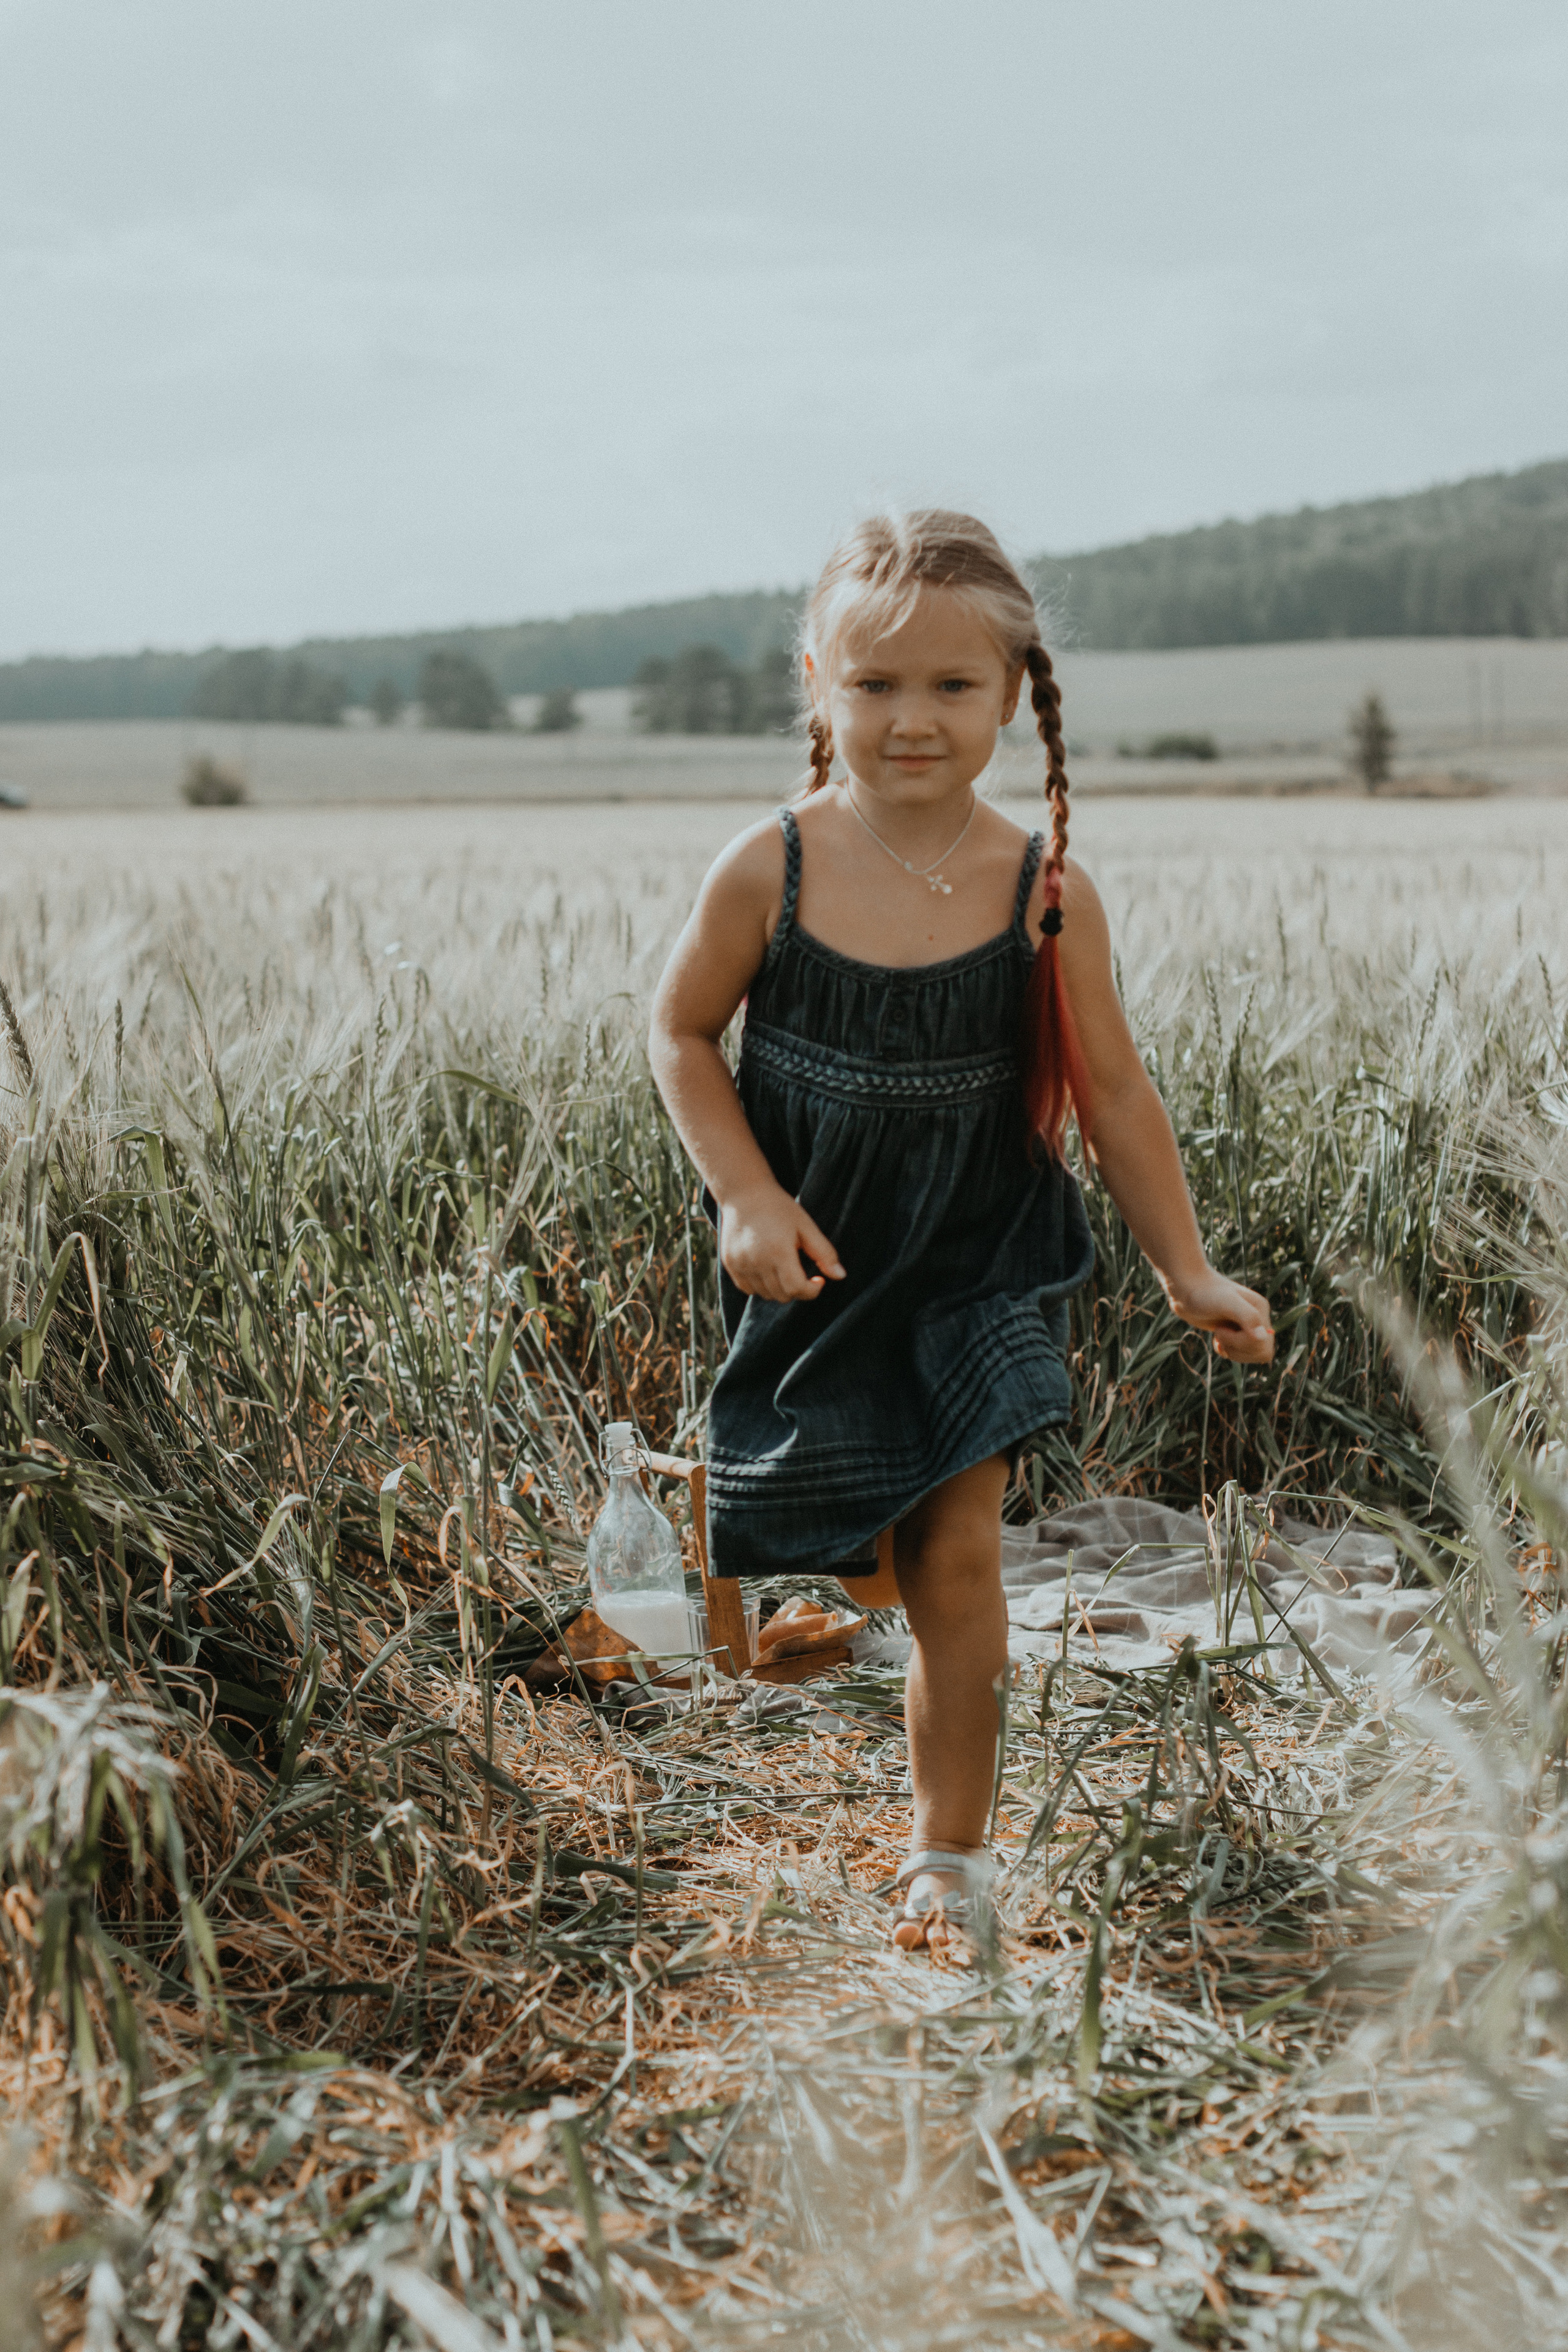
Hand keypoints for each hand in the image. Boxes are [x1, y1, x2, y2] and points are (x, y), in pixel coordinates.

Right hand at [720, 1185, 845, 1301]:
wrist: (744, 1193)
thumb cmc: (779, 1207)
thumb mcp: (806, 1226)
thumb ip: (824, 1253)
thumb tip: (840, 1276)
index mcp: (778, 1251)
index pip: (796, 1289)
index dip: (812, 1290)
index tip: (818, 1280)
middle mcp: (756, 1261)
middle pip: (782, 1295)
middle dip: (798, 1290)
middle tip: (802, 1272)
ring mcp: (740, 1264)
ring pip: (765, 1294)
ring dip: (780, 1289)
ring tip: (784, 1268)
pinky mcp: (729, 1264)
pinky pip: (748, 1289)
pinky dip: (761, 1286)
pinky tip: (768, 1268)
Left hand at [1164, 1268, 1274, 1363]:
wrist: (1186, 1288)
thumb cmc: (1204, 1293)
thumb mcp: (1225, 1303)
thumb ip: (1248, 1317)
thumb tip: (1263, 1337)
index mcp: (1261, 1310)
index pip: (1263, 1344)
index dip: (1242, 1343)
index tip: (1222, 1327)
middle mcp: (1257, 1318)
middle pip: (1260, 1352)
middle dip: (1237, 1348)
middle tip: (1220, 1332)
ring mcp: (1246, 1326)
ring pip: (1250, 1355)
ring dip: (1231, 1350)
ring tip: (1218, 1334)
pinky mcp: (1234, 1332)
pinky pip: (1240, 1353)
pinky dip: (1227, 1351)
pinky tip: (1216, 1341)